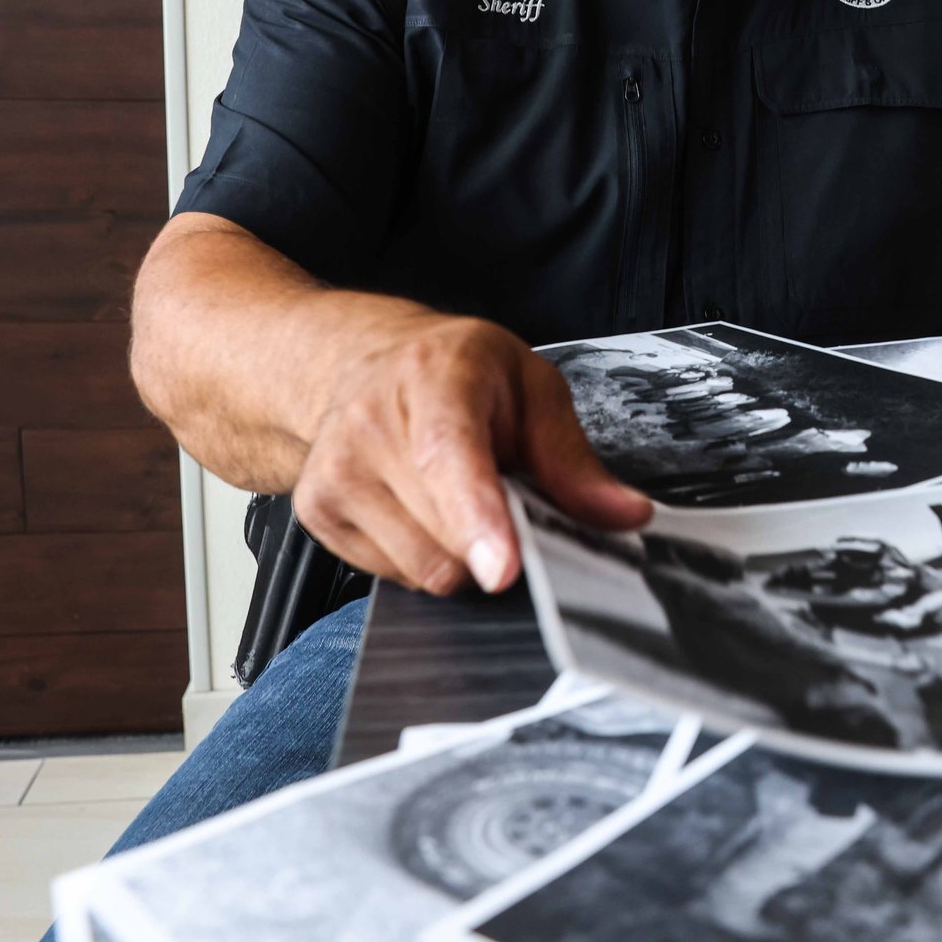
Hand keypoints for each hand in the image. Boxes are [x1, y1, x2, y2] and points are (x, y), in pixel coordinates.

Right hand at [292, 316, 650, 594]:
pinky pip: (395, 577)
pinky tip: (422, 509)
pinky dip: (424, 556)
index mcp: (434, 377)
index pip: (450, 457)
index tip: (503, 570)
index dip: (478, 519)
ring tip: (458, 496)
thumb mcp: (531, 388)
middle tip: (504, 493)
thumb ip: (573, 459)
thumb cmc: (454, 371)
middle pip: (445, 535)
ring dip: (460, 553)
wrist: (362, 363)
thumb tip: (624, 513)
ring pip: (423, 568)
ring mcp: (333, 471)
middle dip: (496, 537)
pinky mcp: (316, 513)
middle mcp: (369, 423)